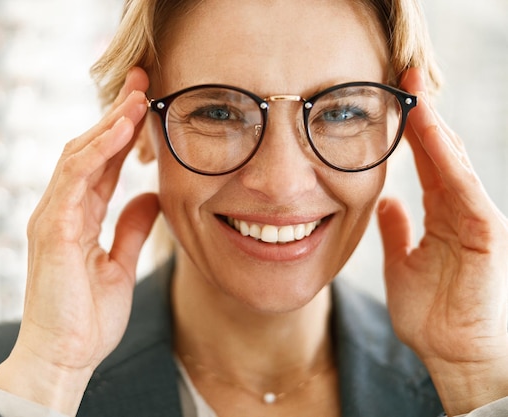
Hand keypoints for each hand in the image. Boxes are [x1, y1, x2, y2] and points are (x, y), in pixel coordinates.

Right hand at [0, 67, 159, 414]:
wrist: (64, 358)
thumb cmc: (86, 318)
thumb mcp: (118, 265)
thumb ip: (130, 229)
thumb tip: (149, 199)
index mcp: (78, 217)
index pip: (102, 164)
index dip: (123, 134)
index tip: (146, 105)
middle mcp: (62, 210)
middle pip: (88, 149)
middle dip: (115, 115)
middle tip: (142, 82)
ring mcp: (53, 217)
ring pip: (78, 156)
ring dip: (108, 124)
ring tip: (136, 96)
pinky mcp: (52, 230)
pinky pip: (74, 179)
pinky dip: (96, 151)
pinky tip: (119, 130)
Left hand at [377, 68, 507, 414]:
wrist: (452, 352)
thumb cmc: (431, 314)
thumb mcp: (402, 262)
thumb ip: (397, 230)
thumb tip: (385, 201)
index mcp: (442, 214)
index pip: (427, 162)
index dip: (411, 130)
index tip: (392, 99)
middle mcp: (460, 209)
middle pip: (441, 153)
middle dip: (424, 115)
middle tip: (404, 77)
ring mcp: (475, 218)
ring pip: (454, 163)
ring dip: (435, 127)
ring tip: (416, 93)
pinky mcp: (485, 232)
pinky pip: (464, 188)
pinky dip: (449, 160)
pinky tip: (433, 135)